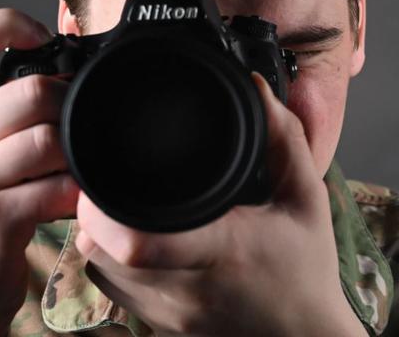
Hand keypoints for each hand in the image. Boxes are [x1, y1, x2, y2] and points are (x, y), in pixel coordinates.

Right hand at [0, 8, 79, 336]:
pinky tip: (73, 204)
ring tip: (75, 175)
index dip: (6, 23)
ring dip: (77, 158)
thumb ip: (14, 119)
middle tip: (81, 130)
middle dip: (70, 107)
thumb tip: (70, 67)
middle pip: (27, 90)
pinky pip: (52, 188)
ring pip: (46, 138)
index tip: (41, 37)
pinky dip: (76, 195)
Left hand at [75, 73, 367, 336]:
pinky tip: (132, 230)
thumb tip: (255, 86)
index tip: (103, 170)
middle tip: (106, 172)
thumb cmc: (306, 272)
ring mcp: (164, 314)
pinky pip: (109, 285)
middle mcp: (183, 290)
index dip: (105, 208)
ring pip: (97, 266)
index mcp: (220, 253)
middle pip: (101, 248)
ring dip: (97, 229)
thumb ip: (284, 139)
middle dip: (92, 206)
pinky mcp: (155, 326)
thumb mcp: (306, 199)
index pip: (139, 242)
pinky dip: (108, 253)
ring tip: (118, 198)